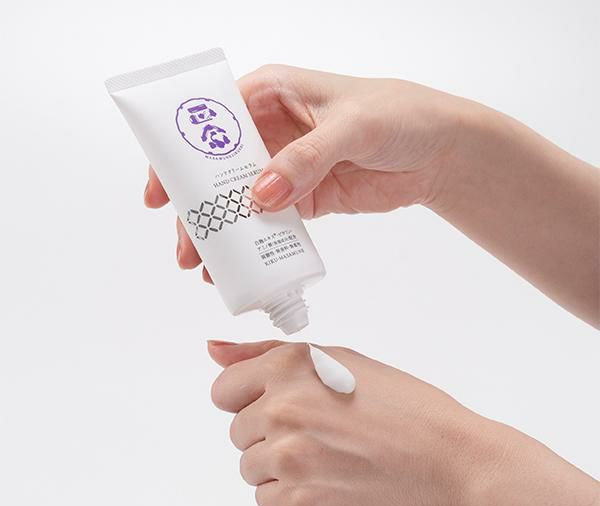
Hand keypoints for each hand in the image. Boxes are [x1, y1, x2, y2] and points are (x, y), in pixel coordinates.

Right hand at [144, 65, 469, 274]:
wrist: (436, 152)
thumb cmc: (399, 116)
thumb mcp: (352, 126)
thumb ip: (307, 158)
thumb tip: (260, 196)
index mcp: (272, 95)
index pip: (211, 122)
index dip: (179, 156)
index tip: (161, 192)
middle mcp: (270, 132)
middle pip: (217, 170)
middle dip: (196, 207)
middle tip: (185, 245)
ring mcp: (285, 169)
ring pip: (238, 201)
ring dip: (219, 231)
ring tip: (204, 265)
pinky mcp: (303, 199)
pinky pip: (268, 224)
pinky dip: (251, 244)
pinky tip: (236, 265)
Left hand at [208, 339, 599, 505]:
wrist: (450, 463)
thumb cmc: (405, 408)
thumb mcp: (339, 360)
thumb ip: (267, 355)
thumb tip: (212, 350)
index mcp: (289, 366)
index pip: (224, 391)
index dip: (250, 399)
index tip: (277, 406)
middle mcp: (281, 408)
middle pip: (237, 432)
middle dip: (269, 433)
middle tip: (320, 434)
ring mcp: (288, 458)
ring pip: (250, 468)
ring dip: (280, 468)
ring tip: (328, 460)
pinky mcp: (300, 504)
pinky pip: (267, 502)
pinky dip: (291, 499)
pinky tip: (330, 484)